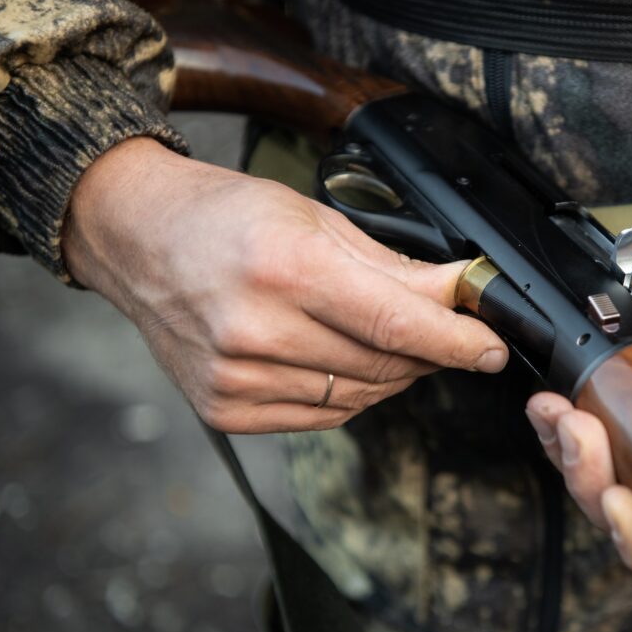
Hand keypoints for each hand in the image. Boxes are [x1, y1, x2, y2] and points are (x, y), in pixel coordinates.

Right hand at [65, 137, 506, 432]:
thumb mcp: (316, 218)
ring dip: (393, 374)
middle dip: (430, 353)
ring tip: (384, 338)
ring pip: (358, 397)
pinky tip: (341, 360)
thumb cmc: (226, 215)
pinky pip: (321, 416)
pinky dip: (349, 393)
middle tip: (446, 333)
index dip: (458, 343)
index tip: (493, 349)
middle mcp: (255, 330)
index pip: (398, 326)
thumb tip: (461, 292)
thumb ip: (394, 266)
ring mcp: (235, 377)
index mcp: (285, 269)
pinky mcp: (224, 409)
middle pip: (384, 366)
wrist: (138, 238)